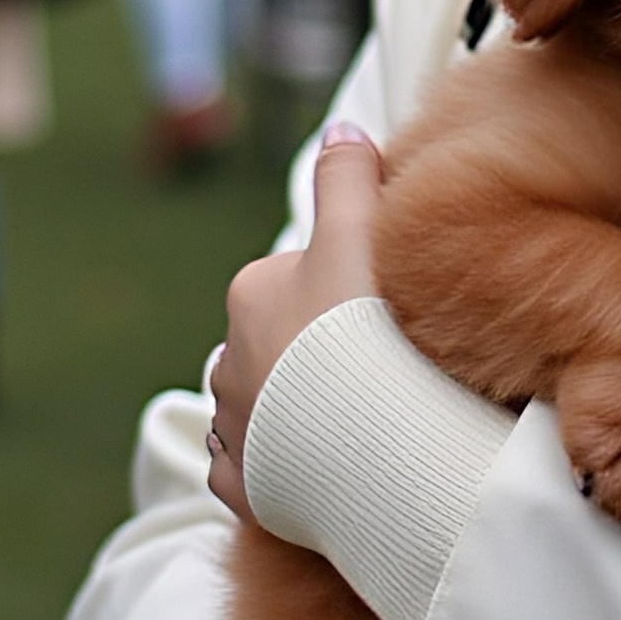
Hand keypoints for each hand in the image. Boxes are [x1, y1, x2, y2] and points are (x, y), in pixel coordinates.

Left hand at [206, 125, 382, 522]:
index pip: (304, 277)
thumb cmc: (367, 330)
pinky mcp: (245, 491)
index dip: (352, 290)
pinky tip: (333, 466)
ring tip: (362, 422)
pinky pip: (264, 471)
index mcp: (252, 292)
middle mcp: (228, 358)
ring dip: (303, 412)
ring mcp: (235, 430)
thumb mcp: (363, 233)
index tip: (392, 312)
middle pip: (282, 344)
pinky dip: (292, 467)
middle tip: (385, 370)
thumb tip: (341, 129)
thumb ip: (350, 176)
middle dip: (320, 355)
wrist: (367, 446)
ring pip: (269, 408)